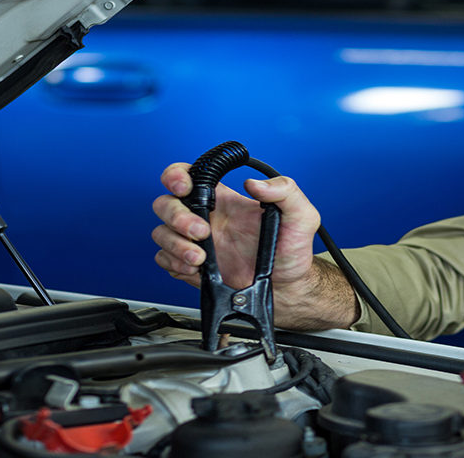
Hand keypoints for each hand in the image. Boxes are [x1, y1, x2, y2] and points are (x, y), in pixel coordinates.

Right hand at [151, 163, 356, 328]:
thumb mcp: (301, 215)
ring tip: (200, 258)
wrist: (288, 287)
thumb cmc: (292, 251)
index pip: (189, 176)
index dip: (176, 176)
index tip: (183, 186)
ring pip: (161, 233)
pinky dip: (174, 263)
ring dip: (175, 244)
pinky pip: (165, 259)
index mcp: (225, 200)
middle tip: (202, 231)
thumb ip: (285, 191)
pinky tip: (196, 269)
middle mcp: (207, 217)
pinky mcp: (191, 266)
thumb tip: (255, 184)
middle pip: (166, 204)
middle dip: (176, 216)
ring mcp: (196, 242)